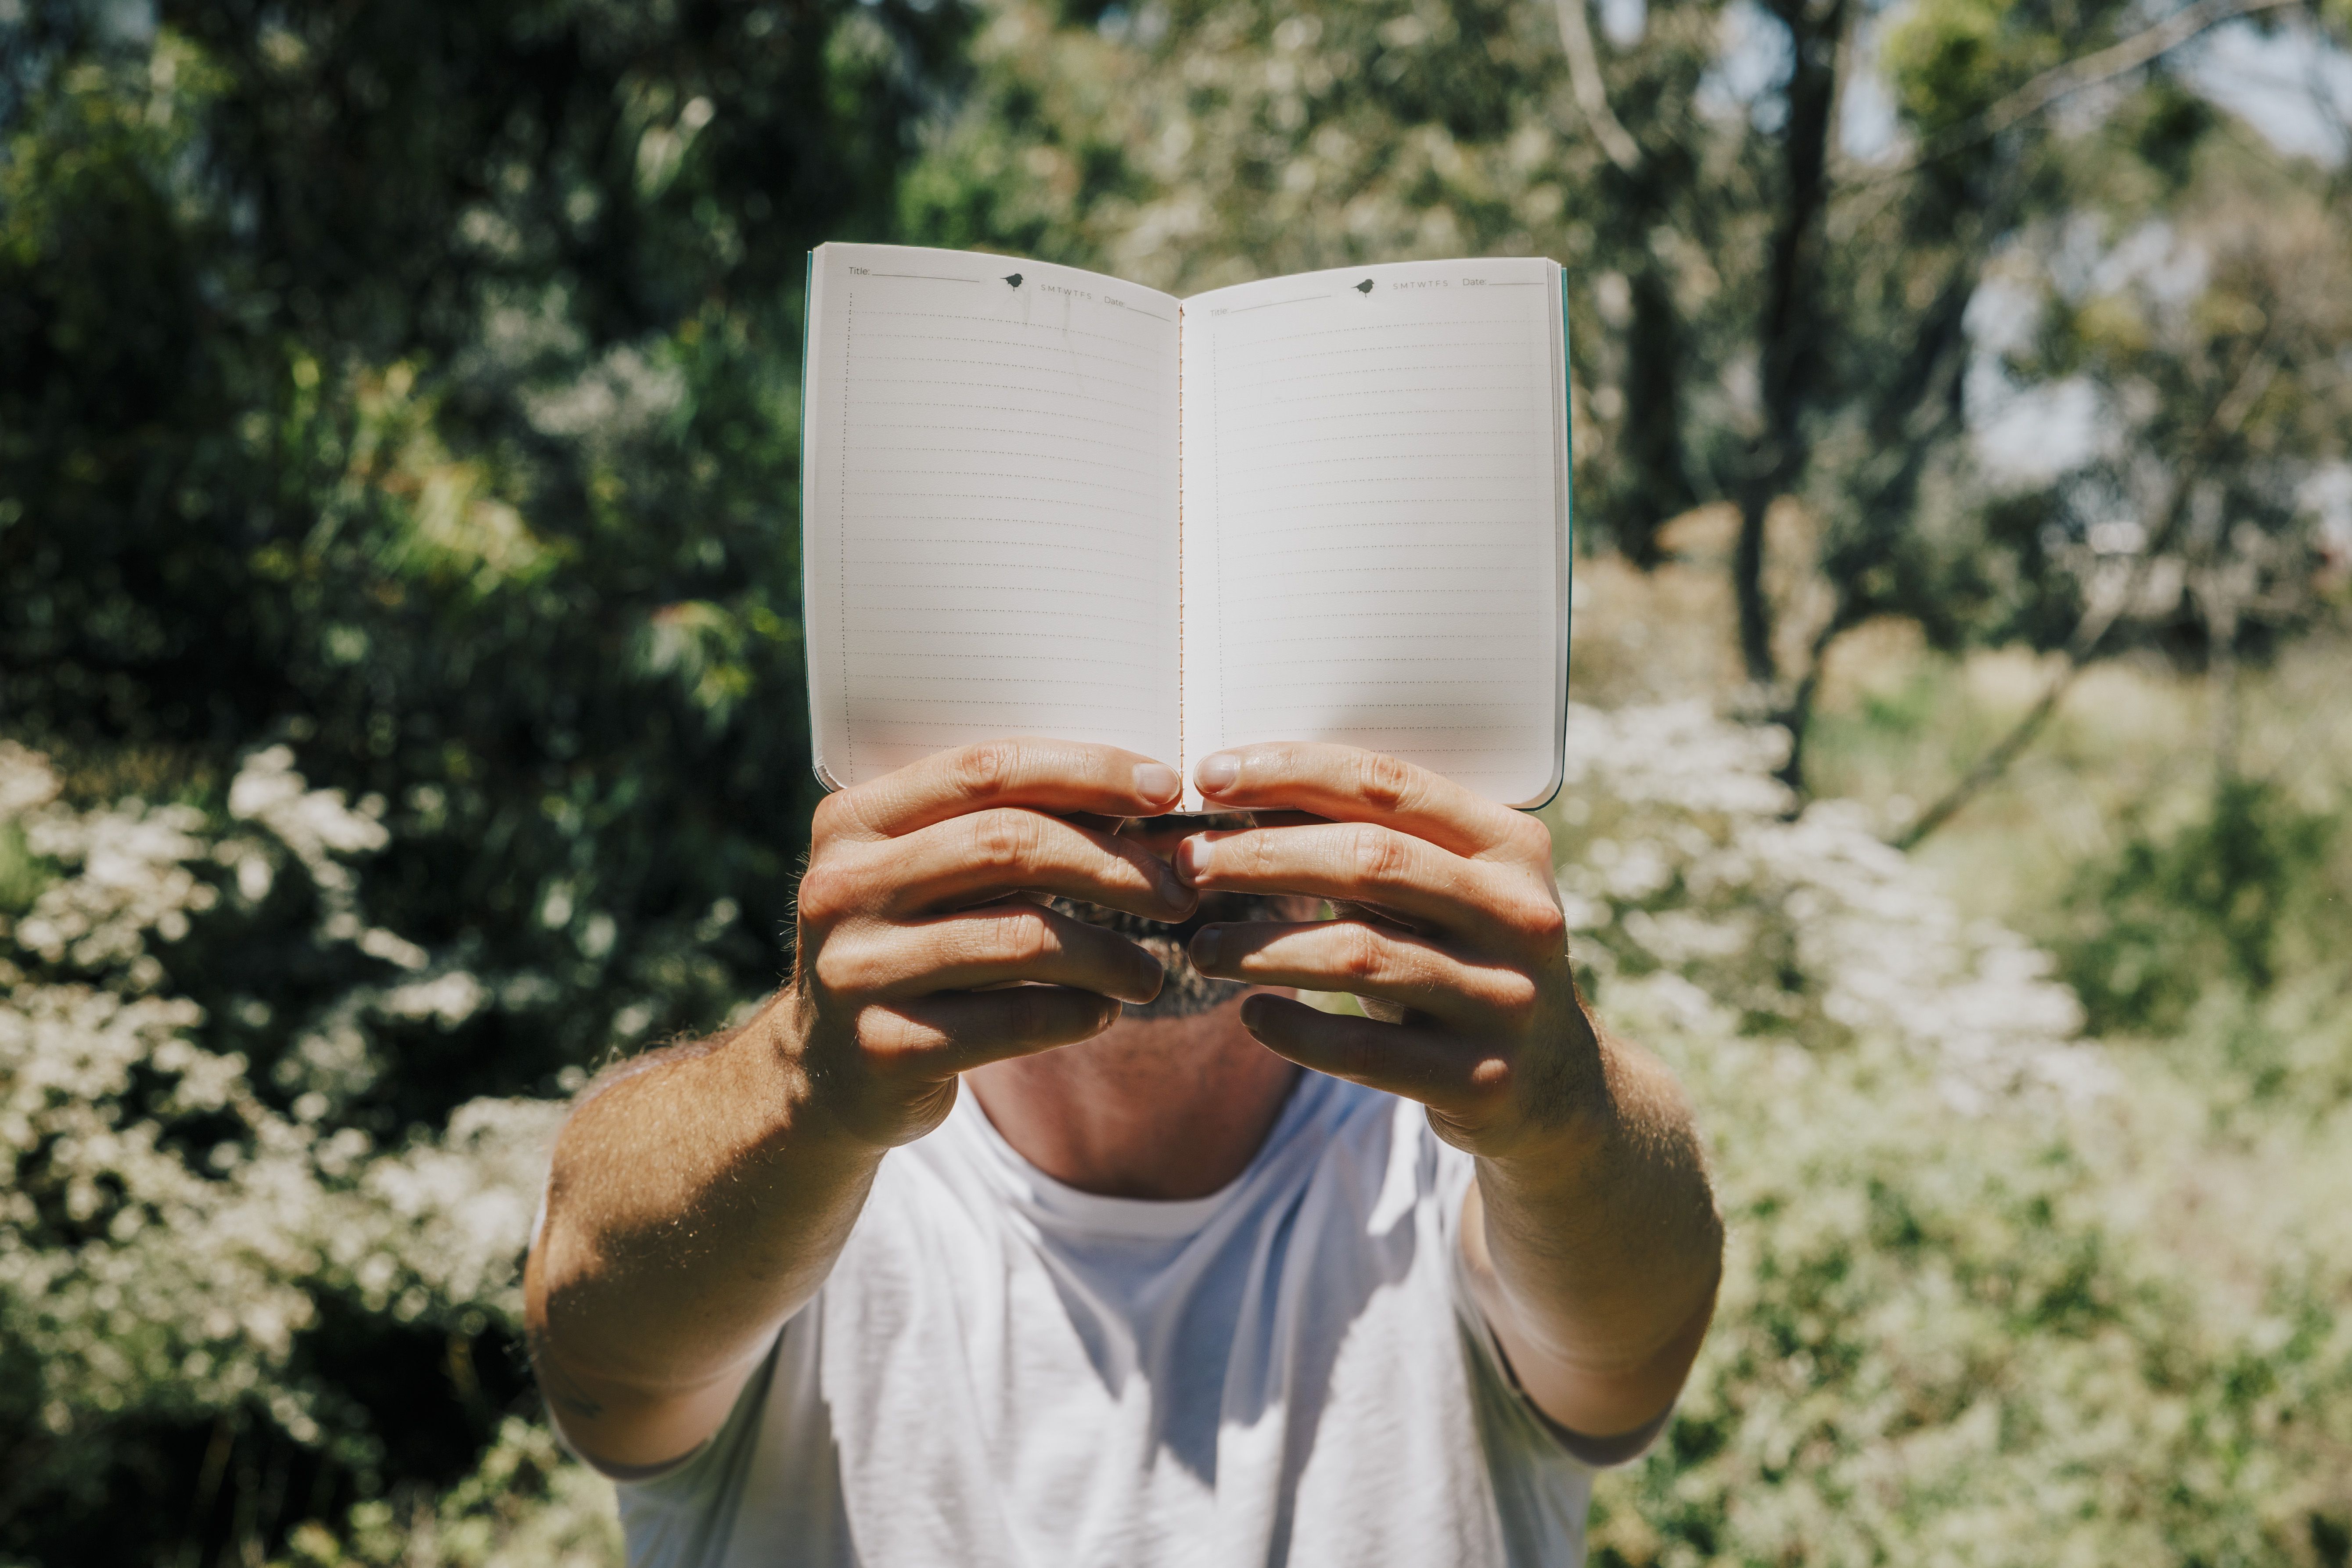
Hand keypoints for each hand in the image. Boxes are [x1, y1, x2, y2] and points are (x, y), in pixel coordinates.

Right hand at [785, 739, 1193, 1147]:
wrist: (825, 1073)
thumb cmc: (912, 947)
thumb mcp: (932, 877)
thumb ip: (1010, 831)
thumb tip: (1148, 797)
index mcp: (853, 820)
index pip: (986, 768)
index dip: (1087, 771)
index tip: (1166, 790)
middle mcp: (841, 887)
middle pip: (1010, 845)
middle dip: (1115, 865)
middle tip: (1179, 892)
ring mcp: (855, 971)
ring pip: (1021, 938)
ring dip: (1110, 954)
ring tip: (1149, 973)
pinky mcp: (883, 1049)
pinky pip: (1012, 1023)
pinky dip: (1077, 1015)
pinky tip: (1103, 1012)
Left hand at [1176, 744, 1592, 1161]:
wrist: (1553, 1084)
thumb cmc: (1462, 958)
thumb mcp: (1444, 892)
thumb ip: (1370, 844)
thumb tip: (1232, 793)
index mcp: (1511, 845)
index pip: (1387, 785)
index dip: (1290, 774)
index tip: (1208, 776)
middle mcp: (1522, 915)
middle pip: (1368, 861)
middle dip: (1261, 856)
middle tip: (1186, 862)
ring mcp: (1507, 1001)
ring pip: (1357, 956)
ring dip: (1260, 947)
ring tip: (1199, 947)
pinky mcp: (1482, 1080)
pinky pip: (1363, 1051)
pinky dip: (1294, 1030)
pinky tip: (1250, 1015)